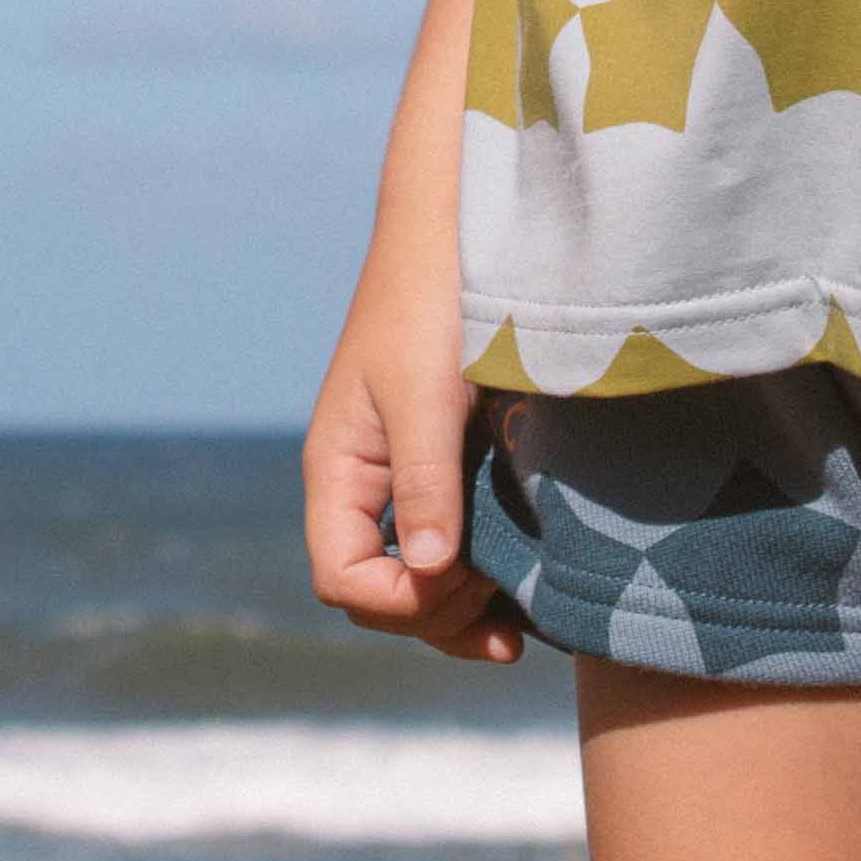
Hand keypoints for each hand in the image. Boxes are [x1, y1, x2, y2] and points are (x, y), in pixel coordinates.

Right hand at [303, 211, 523, 666]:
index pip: (341, 578)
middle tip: (501, 605)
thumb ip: (424, 483)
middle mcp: (364, 484)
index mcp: (338, 469)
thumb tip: (426, 572)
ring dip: (457, 612)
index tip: (464, 580)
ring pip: (413, 577)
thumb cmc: (431, 302)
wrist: (461, 232)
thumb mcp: (424, 394)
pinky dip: (479, 578)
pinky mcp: (447, 467)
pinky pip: (449, 544)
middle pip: (376, 590)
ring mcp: (404, 478)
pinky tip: (522, 588)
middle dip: (432, 616)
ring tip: (518, 628)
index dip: (398, 601)